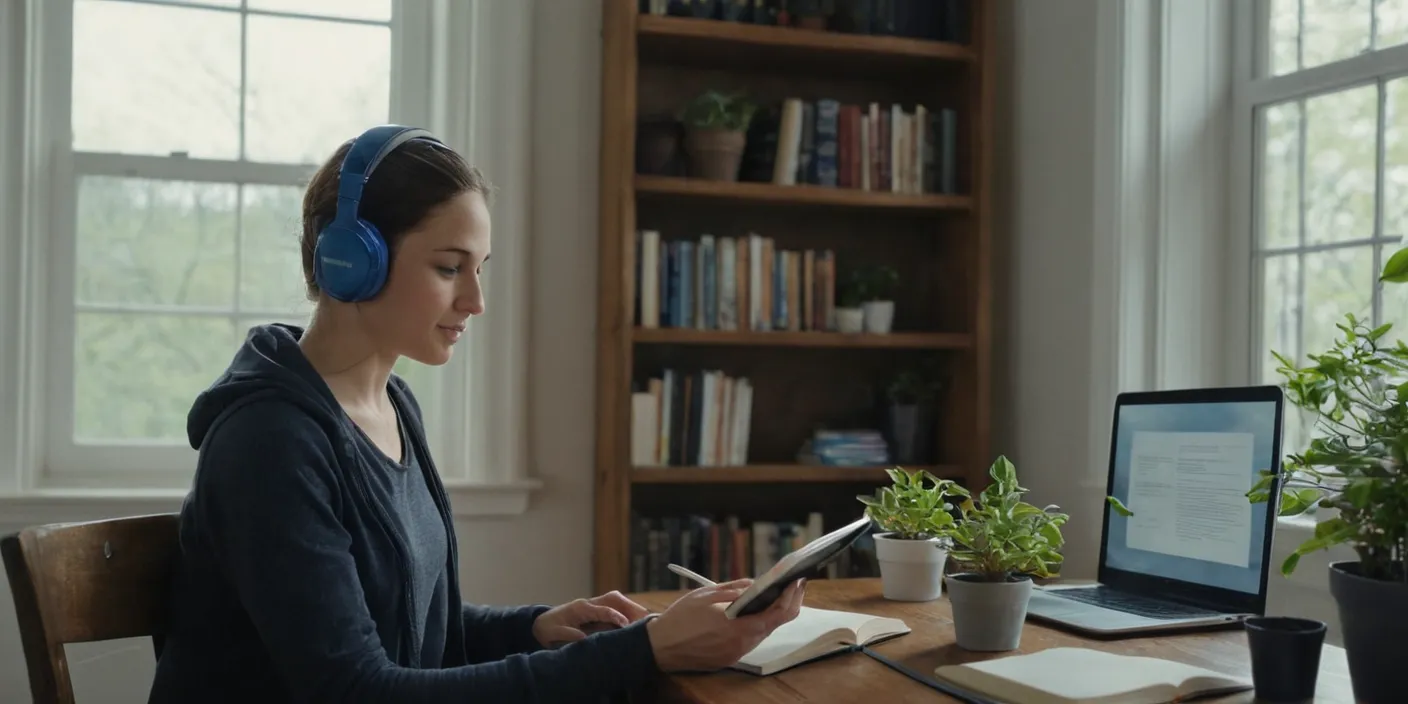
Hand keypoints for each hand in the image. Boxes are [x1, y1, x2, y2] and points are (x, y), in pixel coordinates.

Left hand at [532, 590, 652, 646]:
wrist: (540, 624)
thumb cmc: (547, 629)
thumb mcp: (554, 634)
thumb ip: (569, 635)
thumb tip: (585, 639)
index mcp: (581, 608)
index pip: (604, 609)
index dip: (617, 617)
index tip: (627, 627)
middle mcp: (590, 603)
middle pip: (615, 599)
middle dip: (631, 608)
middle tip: (646, 620)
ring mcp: (594, 605)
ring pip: (617, 601)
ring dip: (631, 609)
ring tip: (645, 621)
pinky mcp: (596, 611)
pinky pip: (615, 608)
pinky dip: (627, 613)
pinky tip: (635, 623)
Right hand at [645, 577, 805, 672]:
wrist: (659, 647)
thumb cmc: (680, 619)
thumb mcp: (706, 595)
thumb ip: (734, 589)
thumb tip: (756, 584)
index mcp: (738, 627)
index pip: (778, 614)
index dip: (791, 597)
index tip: (797, 581)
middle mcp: (742, 643)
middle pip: (774, 624)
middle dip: (785, 603)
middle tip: (790, 585)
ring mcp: (736, 653)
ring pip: (763, 632)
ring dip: (770, 614)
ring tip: (772, 595)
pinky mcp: (729, 658)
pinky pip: (749, 639)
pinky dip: (755, 624)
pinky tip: (751, 612)